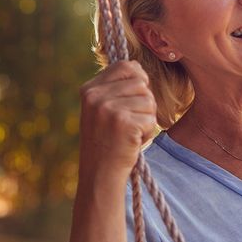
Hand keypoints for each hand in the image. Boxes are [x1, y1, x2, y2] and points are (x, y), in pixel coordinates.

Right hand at [78, 60, 157, 179]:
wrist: (99, 175)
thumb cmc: (107, 142)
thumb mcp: (102, 110)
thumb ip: (116, 88)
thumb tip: (139, 68)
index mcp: (89, 89)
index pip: (126, 65)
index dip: (139, 79)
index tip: (134, 100)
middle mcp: (96, 96)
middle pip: (141, 83)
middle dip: (144, 103)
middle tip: (130, 123)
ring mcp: (108, 108)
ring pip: (149, 100)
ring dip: (146, 119)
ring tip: (130, 133)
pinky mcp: (123, 122)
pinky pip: (151, 118)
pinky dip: (147, 133)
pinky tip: (132, 142)